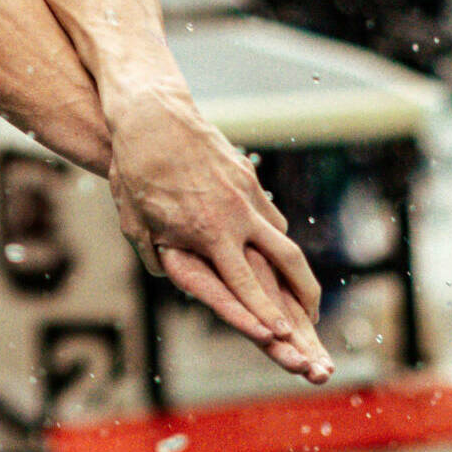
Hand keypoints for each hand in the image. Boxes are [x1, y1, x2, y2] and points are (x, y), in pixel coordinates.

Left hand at [111, 103, 333, 381]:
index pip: (244, 285)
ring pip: (284, 237)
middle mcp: (237, 215)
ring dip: (296, 268)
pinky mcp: (248, 176)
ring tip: (301, 293)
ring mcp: (247, 193)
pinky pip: (270, 214)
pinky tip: (274, 250)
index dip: (264, 314)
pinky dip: (276, 236)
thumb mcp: (137, 224)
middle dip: (305, 295)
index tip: (283, 335)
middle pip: (287, 261)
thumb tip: (171, 278)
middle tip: (313, 321)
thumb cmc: (137, 174)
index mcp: (210, 233)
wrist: (152, 117)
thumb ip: (157, 257)